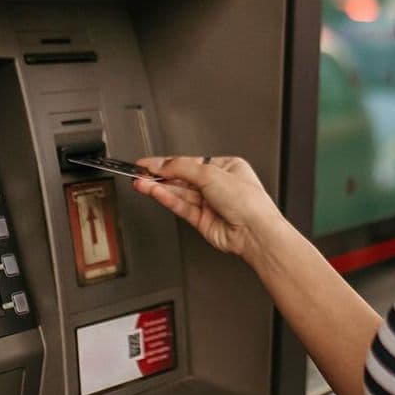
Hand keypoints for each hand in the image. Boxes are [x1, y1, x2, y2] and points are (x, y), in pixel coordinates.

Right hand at [132, 156, 283, 260]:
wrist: (254, 232)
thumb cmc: (248, 202)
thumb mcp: (211, 174)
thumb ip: (182, 168)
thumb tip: (161, 164)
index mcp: (226, 168)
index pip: (190, 162)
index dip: (168, 162)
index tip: (148, 162)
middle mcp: (218, 185)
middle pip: (182, 177)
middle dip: (160, 175)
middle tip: (139, 172)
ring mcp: (209, 203)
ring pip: (179, 192)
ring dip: (158, 187)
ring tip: (140, 182)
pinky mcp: (202, 220)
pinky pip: (180, 206)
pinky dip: (166, 198)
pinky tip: (153, 192)